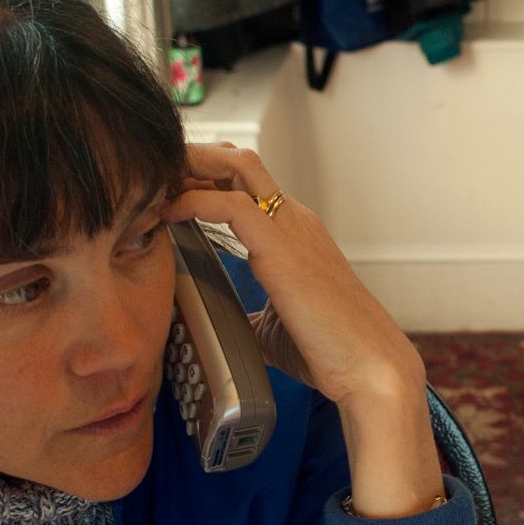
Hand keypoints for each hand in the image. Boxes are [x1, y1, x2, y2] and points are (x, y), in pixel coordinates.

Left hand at [162, 144, 441, 516]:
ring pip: (236, 165)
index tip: (166, 192)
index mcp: (295, 234)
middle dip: (193, 157)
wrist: (370, 367)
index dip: (204, 179)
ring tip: (153, 181)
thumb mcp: (279, 328)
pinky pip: (229, 204)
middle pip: (239, 160)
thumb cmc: (332, 352)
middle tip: (153, 174)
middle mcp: (294, 220)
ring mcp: (290, 228)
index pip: (246, 184)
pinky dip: (192, 201)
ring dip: (190, 165)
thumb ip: (254, 317)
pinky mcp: (281, 248)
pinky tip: (167, 214)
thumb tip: (231, 328)